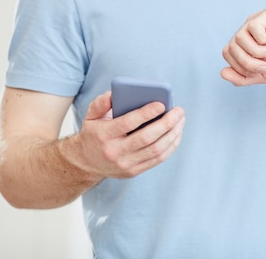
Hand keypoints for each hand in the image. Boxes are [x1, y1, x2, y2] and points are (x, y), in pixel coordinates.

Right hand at [63, 91, 185, 178]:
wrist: (85, 163)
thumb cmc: (93, 133)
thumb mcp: (90, 116)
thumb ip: (101, 103)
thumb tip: (114, 93)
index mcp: (104, 134)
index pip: (128, 123)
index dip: (146, 113)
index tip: (161, 104)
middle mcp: (115, 151)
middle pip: (146, 138)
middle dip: (166, 123)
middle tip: (179, 111)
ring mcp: (125, 164)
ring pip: (155, 150)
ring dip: (172, 134)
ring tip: (181, 120)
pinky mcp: (133, 172)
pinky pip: (157, 159)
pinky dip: (170, 146)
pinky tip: (176, 134)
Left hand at [221, 7, 265, 85]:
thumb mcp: (263, 75)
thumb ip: (242, 77)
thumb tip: (222, 73)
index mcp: (246, 42)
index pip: (227, 53)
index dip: (240, 67)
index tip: (261, 70)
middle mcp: (249, 29)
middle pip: (231, 47)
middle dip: (247, 63)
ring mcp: (258, 20)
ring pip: (239, 37)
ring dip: (256, 52)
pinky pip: (253, 26)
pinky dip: (263, 39)